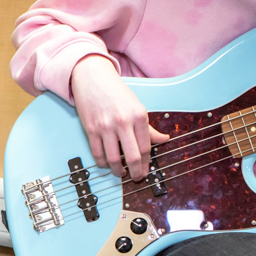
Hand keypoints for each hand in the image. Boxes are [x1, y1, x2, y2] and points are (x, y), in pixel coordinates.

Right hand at [70, 55, 169, 180]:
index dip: (146, 164)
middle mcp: (123, 122)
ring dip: (117, 171)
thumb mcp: (137, 106)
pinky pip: (98, 153)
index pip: (145, 148)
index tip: (145, 172)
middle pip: (132, 157)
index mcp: (139, 116)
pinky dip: (102, 163)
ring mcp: (106, 126)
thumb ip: (148, 127)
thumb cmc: (116, 92)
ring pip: (113, 159)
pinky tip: (106, 164)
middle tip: (136, 178)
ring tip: (120, 173)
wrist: (92, 77)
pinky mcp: (91, 129)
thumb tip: (163, 139)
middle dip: (135, 172)